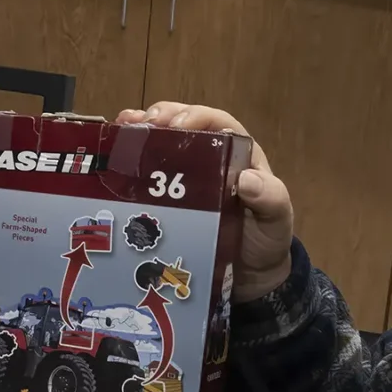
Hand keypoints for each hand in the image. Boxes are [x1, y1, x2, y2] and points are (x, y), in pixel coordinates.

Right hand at [120, 101, 293, 301]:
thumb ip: (270, 199)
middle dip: (163, 116)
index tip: (176, 125)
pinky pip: (150, 168)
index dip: (196, 117)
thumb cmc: (265, 240)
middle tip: (143, 125)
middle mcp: (210, 157)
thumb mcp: (275, 220)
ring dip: (142, 128)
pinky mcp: (167, 195)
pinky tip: (116, 150)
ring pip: (164, 138)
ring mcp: (186, 175)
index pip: (218, 123)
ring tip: (123, 126)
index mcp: (238, 154)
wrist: (250, 275)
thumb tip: (245, 179)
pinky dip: (133, 154)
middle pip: (185, 123)